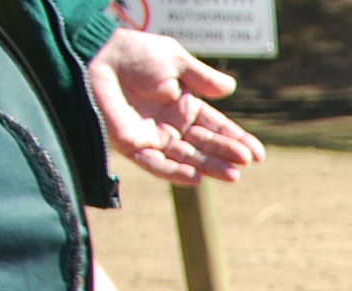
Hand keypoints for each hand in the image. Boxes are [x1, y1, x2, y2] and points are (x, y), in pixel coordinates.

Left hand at [85, 29, 265, 183]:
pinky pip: (156, 164)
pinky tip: (196, 178)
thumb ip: (201, 77)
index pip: (214, 127)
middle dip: (226, 154)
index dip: (236, 139)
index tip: (257, 154)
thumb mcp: (174, 59)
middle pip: (204, 145)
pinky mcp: (132, 145)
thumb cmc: (132, 52)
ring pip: (186, 158)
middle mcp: (169, 124)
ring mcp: (152, 137)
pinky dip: (174, 174)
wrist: (94, 55)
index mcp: (182, 104)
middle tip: (246, 162)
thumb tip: (230, 89)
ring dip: (209, 167)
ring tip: (233, 175)